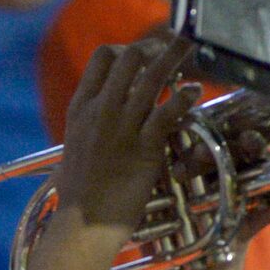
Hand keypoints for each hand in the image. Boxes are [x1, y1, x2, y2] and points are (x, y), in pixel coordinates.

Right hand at [55, 35, 199, 238]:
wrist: (83, 224)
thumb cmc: (79, 193)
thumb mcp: (75, 146)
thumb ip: (89, 125)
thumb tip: (98, 117)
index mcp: (81, 107)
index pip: (103, 57)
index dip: (127, 47)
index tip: (144, 55)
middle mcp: (101, 110)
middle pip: (130, 56)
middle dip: (156, 47)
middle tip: (174, 50)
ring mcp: (122, 127)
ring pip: (153, 75)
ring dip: (176, 56)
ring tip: (193, 45)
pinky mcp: (145, 147)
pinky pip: (168, 111)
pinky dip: (184, 97)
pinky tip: (194, 93)